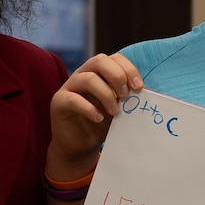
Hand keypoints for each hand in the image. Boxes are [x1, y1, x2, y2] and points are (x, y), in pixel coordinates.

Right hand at [49, 53, 142, 174]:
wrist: (79, 145)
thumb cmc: (101, 124)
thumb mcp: (118, 108)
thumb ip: (127, 98)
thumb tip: (145, 93)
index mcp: (98, 73)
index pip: (114, 58)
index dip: (128, 69)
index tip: (139, 87)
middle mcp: (82, 75)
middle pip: (99, 61)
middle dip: (117, 76)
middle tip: (126, 96)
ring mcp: (69, 87)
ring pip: (88, 78)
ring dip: (106, 94)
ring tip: (115, 112)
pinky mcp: (59, 102)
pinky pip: (73, 99)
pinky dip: (89, 109)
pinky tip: (99, 118)